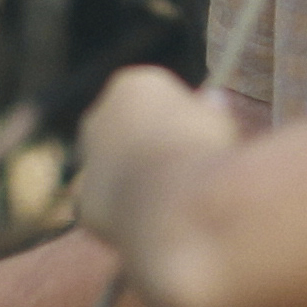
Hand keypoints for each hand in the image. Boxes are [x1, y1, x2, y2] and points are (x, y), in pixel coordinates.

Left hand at [69, 66, 243, 256]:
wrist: (171, 202)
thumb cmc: (204, 152)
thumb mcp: (222, 122)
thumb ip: (211, 110)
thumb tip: (214, 100)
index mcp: (132, 85)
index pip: (156, 95)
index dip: (182, 118)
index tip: (202, 138)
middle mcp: (99, 116)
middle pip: (128, 127)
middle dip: (150, 143)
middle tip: (185, 168)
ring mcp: (88, 158)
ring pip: (113, 165)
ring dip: (135, 176)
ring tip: (171, 199)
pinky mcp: (83, 198)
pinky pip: (107, 202)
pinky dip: (124, 210)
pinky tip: (150, 222)